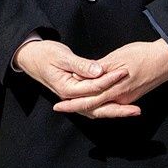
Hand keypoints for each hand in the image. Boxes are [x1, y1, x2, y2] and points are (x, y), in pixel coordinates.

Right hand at [11, 38, 135, 112]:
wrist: (31, 58)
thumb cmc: (45, 54)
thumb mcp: (62, 56)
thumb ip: (81, 65)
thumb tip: (98, 71)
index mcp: (68, 88)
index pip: (94, 88)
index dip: (110, 80)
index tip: (125, 73)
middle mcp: (71, 98)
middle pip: (98, 108)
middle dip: (118, 110)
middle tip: (136, 110)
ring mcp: (73, 99)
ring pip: (97, 110)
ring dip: (114, 112)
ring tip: (132, 112)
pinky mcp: (76, 96)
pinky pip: (93, 106)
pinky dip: (106, 108)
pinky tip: (119, 107)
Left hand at [51, 37, 167, 119]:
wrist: (166, 60)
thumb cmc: (142, 55)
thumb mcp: (117, 57)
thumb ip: (99, 68)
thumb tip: (82, 74)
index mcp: (114, 89)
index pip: (88, 100)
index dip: (72, 103)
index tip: (59, 103)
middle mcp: (119, 98)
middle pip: (92, 107)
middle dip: (75, 107)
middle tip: (59, 107)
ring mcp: (126, 99)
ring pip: (101, 107)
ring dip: (86, 106)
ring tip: (70, 103)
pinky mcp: (130, 97)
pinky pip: (110, 103)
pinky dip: (98, 104)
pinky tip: (90, 100)